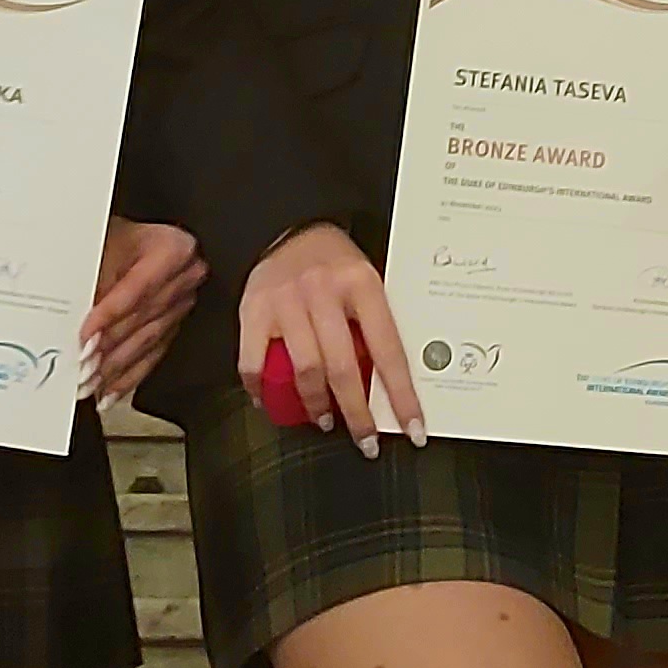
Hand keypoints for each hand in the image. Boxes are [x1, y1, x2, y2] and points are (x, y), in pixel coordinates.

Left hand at [81, 216, 203, 401]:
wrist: (125, 238)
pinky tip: (109, 390)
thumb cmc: (112, 236)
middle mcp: (184, 275)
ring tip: (90, 383)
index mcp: (172, 248)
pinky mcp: (174, 323)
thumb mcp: (101, 247)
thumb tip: (79, 321)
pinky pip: (154, 354)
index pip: (139, 288)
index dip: (109, 315)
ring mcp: (182, 301)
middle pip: (144, 318)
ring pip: (148, 340)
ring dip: (116, 367)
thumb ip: (93, 284)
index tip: (85, 335)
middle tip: (83, 368)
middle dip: (110, 347)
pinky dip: (128, 376)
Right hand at [240, 223, 423, 453]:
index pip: (388, 350)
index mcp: (362, 283)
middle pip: (343, 368)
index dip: (402, 396)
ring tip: (324, 420)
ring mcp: (286, 300)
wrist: (289, 226)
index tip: (413, 429)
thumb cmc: (336, 262)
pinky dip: (262, 390)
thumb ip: (377, 322)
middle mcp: (324, 291)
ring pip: (303, 370)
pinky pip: (254, 362)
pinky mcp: (253, 309)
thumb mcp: (368, 279)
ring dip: (316, 405)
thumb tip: (397, 381)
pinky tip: (272, 402)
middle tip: (366, 441)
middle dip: (357, 414)